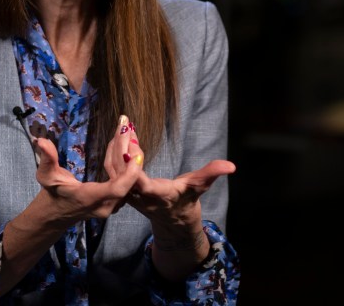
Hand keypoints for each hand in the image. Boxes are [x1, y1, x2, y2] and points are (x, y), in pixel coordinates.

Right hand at [33, 116, 140, 226]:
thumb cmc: (51, 193)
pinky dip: (129, 166)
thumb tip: (41, 142)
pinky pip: (127, 185)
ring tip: (130, 134)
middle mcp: (104, 205)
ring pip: (130, 184)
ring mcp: (111, 206)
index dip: (130, 174)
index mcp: (89, 198)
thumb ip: (47, 159)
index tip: (136, 154)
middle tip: (131, 131)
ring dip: (133, 160)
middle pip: (128, 183)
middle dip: (133, 158)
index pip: (117, 189)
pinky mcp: (115, 202)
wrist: (55, 214)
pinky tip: (126, 147)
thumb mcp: (46, 175)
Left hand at [119, 122, 234, 279]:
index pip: (138, 180)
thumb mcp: (200, 186)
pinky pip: (112, 169)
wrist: (173, 220)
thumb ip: (212, 173)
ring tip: (122, 124)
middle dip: (120, 145)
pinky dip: (114, 150)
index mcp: (155, 195)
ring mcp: (127, 192)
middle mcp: (136, 196)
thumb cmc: (187, 200)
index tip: (133, 138)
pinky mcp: (122, 187)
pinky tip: (120, 135)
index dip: (132, 161)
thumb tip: (231, 167)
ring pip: (112, 169)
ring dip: (115, 145)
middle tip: (124, 123)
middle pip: (120, 171)